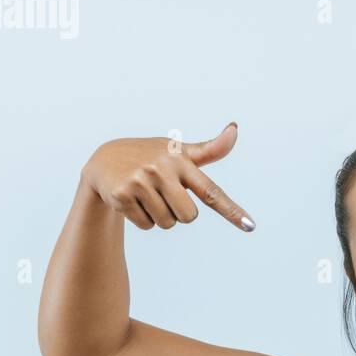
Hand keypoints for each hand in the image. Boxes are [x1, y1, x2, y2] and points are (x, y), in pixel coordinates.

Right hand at [82, 123, 254, 231]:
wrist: (104, 160)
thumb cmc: (151, 156)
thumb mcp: (179, 151)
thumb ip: (210, 149)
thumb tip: (235, 129)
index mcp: (179, 160)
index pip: (211, 191)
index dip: (232, 211)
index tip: (251, 226)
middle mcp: (160, 169)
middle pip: (189, 217)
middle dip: (179, 212)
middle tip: (163, 193)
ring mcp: (140, 181)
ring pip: (168, 224)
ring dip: (160, 216)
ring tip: (147, 194)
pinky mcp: (122, 195)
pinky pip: (147, 226)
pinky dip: (142, 220)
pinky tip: (133, 200)